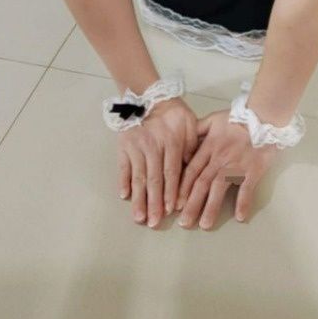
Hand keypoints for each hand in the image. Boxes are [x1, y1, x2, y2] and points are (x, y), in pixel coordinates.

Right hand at [117, 96, 198, 227]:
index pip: (172, 172)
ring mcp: (136, 147)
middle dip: (154, 203)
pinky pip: (123, 166)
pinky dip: (123, 181)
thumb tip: (194, 168)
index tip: (171, 210)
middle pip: (154, 179)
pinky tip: (124, 196)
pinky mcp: (123, 146)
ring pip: (138, 176)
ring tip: (139, 217)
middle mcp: (152, 147)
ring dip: (139, 198)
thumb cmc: (173, 112)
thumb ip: (193, 145)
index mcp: (171, 142)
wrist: (148, 96)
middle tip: (154, 223)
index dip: (171, 192)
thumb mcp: (189, 123)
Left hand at [175, 109, 277, 228]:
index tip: (175, 205)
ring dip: (212, 208)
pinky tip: (240, 217)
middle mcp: (220, 159)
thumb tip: (183, 139)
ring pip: (220, 188)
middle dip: (192, 204)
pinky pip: (247, 188)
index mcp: (209, 147)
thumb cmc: (237, 118)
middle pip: (202, 184)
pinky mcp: (253, 170)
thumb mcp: (213, 118)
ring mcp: (236, 165)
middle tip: (184, 223)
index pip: (192, 171)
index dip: (182, 189)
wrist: (263, 115)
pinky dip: (243, 202)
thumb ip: (198, 129)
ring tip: (205, 225)